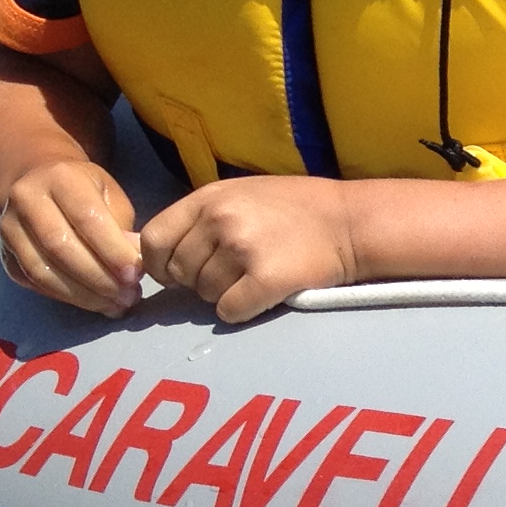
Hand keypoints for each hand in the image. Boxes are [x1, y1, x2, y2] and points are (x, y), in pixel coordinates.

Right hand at [0, 156, 142, 316]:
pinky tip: (92, 303)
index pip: (86, 218)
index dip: (112, 250)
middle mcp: (27, 200)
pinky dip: (65, 297)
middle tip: (128, 296)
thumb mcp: (110, 194)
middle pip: (60, 247)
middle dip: (98, 278)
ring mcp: (9, 227)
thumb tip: (134, 263)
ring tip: (114, 305)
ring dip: (82, 295)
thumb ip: (123, 226)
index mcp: (60, 178)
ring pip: (42, 270)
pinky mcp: (4, 253)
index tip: (135, 275)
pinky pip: (33, 282)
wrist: (36, 182)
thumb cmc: (85, 191)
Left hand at [138, 175, 360, 323]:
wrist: (351, 222)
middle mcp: (220, 221)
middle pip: (180, 272)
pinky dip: (241, 310)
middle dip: (200, 280)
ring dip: (224, 295)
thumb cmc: (297, 209)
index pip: (154, 240)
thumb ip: (202, 217)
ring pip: (205, 294)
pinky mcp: (266, 279)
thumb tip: (161, 254)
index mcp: (209, 198)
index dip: (159, 264)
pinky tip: (261, 296)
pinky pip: (229, 311)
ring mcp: (243, 250)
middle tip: (233, 273)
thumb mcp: (241, 195)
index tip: (176, 273)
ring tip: (253, 279)